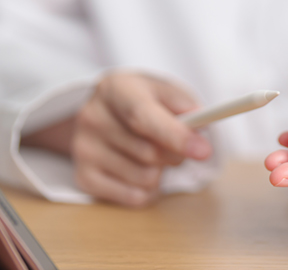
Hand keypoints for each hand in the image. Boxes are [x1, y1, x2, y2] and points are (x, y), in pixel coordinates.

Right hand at [22, 72, 211, 206]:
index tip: (204, 151)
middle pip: (150, 153)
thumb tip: (200, 125)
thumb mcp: (164, 90)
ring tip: (150, 154)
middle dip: (174, 154)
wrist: (105, 112)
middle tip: (170, 142)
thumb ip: (184, 104)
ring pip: (145, 179)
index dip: (175, 136)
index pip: (142, 116)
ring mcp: (83, 149)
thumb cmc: (143, 101)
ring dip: (160, 172)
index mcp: (115, 89)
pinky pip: (134, 197)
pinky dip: (148, 190)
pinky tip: (138, 170)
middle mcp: (92, 117)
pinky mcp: (84, 178)